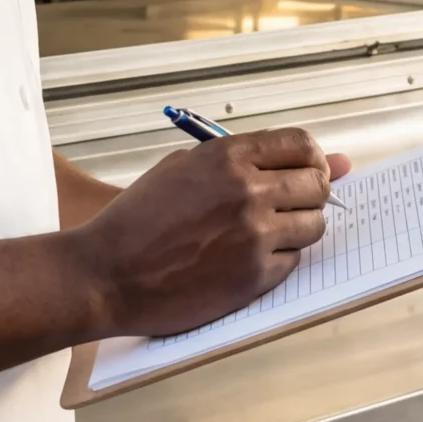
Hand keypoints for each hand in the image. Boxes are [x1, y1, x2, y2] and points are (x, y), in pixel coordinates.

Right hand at [65, 128, 353, 338]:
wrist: (106, 274)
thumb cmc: (138, 219)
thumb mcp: (182, 168)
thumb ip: (243, 159)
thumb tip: (313, 161)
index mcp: (228, 157)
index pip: (301, 145)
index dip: (311, 158)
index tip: (307, 170)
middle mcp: (247, 191)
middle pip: (317, 185)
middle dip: (310, 193)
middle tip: (288, 205)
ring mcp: (254, 235)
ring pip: (313, 225)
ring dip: (298, 228)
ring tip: (264, 233)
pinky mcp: (255, 276)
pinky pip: (294, 261)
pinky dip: (280, 258)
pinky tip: (248, 257)